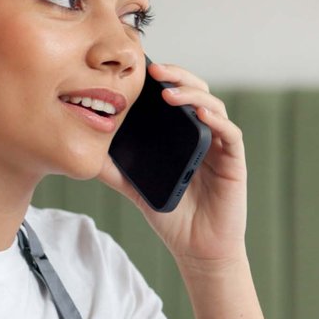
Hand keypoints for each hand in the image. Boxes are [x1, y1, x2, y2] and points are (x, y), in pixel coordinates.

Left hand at [98, 61, 247, 269]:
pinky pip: (229, 134)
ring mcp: (221, 147)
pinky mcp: (234, 162)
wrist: (197, 249)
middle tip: (154, 70)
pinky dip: (216, 120)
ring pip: (213, 106)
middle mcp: (204, 135)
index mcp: (183, 136)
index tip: (140, 69)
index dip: (163, 79)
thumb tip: (84, 152)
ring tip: (169, 93)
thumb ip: (114, 169)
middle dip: (177, 77)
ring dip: (193, 95)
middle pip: (196, 92)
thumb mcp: (135, 188)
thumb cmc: (171, 216)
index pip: (176, 96)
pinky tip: (200, 114)